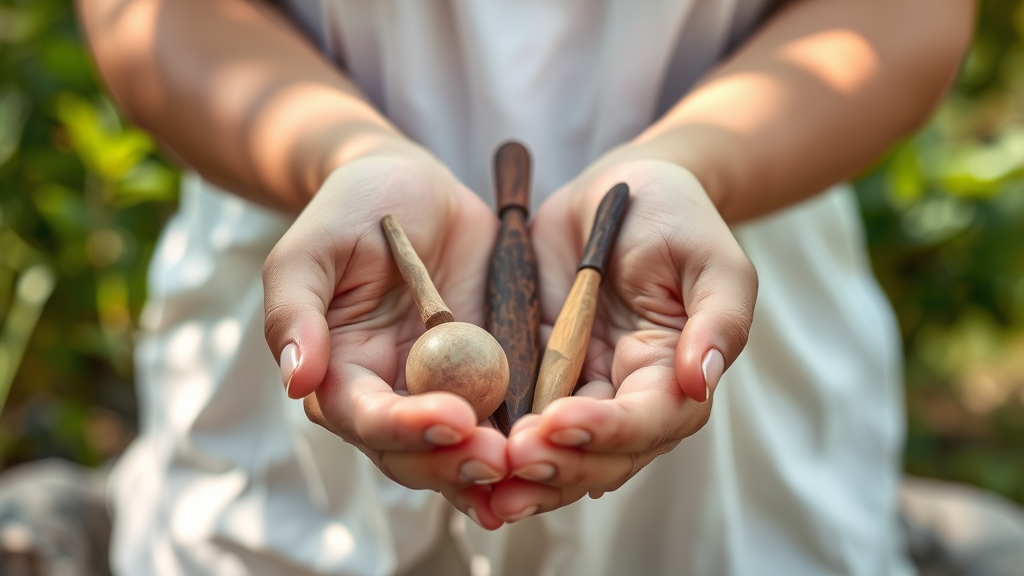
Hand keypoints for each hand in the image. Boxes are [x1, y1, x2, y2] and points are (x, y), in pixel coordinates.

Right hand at [263, 145, 507, 528]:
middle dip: (453, 463)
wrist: (416, 188)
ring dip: (490, 468)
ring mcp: (441, 392)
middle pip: (413, 454)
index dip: (405, 426)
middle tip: (500, 458)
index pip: (365, 418)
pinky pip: (504, 422)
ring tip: (529, 464)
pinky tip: (555, 454)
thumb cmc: (354, 208)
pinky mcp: (486, 380)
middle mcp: (388, 395)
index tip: (454, 416)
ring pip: (459, 451)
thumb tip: (295, 380)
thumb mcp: (313, 247)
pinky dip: (525, 444)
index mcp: (340, 374)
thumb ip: (295, 309)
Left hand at [490, 149, 757, 520]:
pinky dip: (495, 444)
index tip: (560, 422)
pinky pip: (515, 419)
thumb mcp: (711, 259)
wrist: (617, 190)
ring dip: (525, 474)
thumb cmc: (674, 217)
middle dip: (560, 464)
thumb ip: (719, 320)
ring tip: (487, 481)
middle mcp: (625, 396)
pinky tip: (464, 457)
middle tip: (514, 460)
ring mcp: (577, 389)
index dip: (607, 430)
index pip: (647, 422)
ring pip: (556, 452)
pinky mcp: (534, 375)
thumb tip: (702, 381)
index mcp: (672, 376)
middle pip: (600, 455)